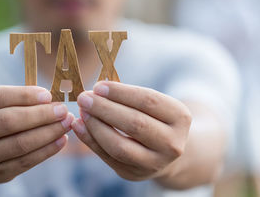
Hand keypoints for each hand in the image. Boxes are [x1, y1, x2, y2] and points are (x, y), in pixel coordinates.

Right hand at [0, 86, 73, 183]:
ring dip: (49, 132)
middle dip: (41, 114)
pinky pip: (27, 161)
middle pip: (9, 121)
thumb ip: (14, 98)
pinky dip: (48, 150)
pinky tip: (61, 139)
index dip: (25, 95)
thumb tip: (50, 99)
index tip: (48, 95)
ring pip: (21, 143)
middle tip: (63, 109)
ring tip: (66, 123)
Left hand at [72, 81, 191, 180]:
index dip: (120, 93)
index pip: (147, 101)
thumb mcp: (153, 104)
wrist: (165, 150)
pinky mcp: (133, 174)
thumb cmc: (153, 117)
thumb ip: (128, 96)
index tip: (98, 86)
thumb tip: (95, 91)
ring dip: (95, 126)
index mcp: (180, 117)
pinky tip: (79, 126)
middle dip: (104, 109)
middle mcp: (172, 143)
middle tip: (84, 97)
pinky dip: (89, 140)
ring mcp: (154, 163)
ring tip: (82, 111)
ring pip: (119, 146)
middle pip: (134, 124)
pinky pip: (107, 157)